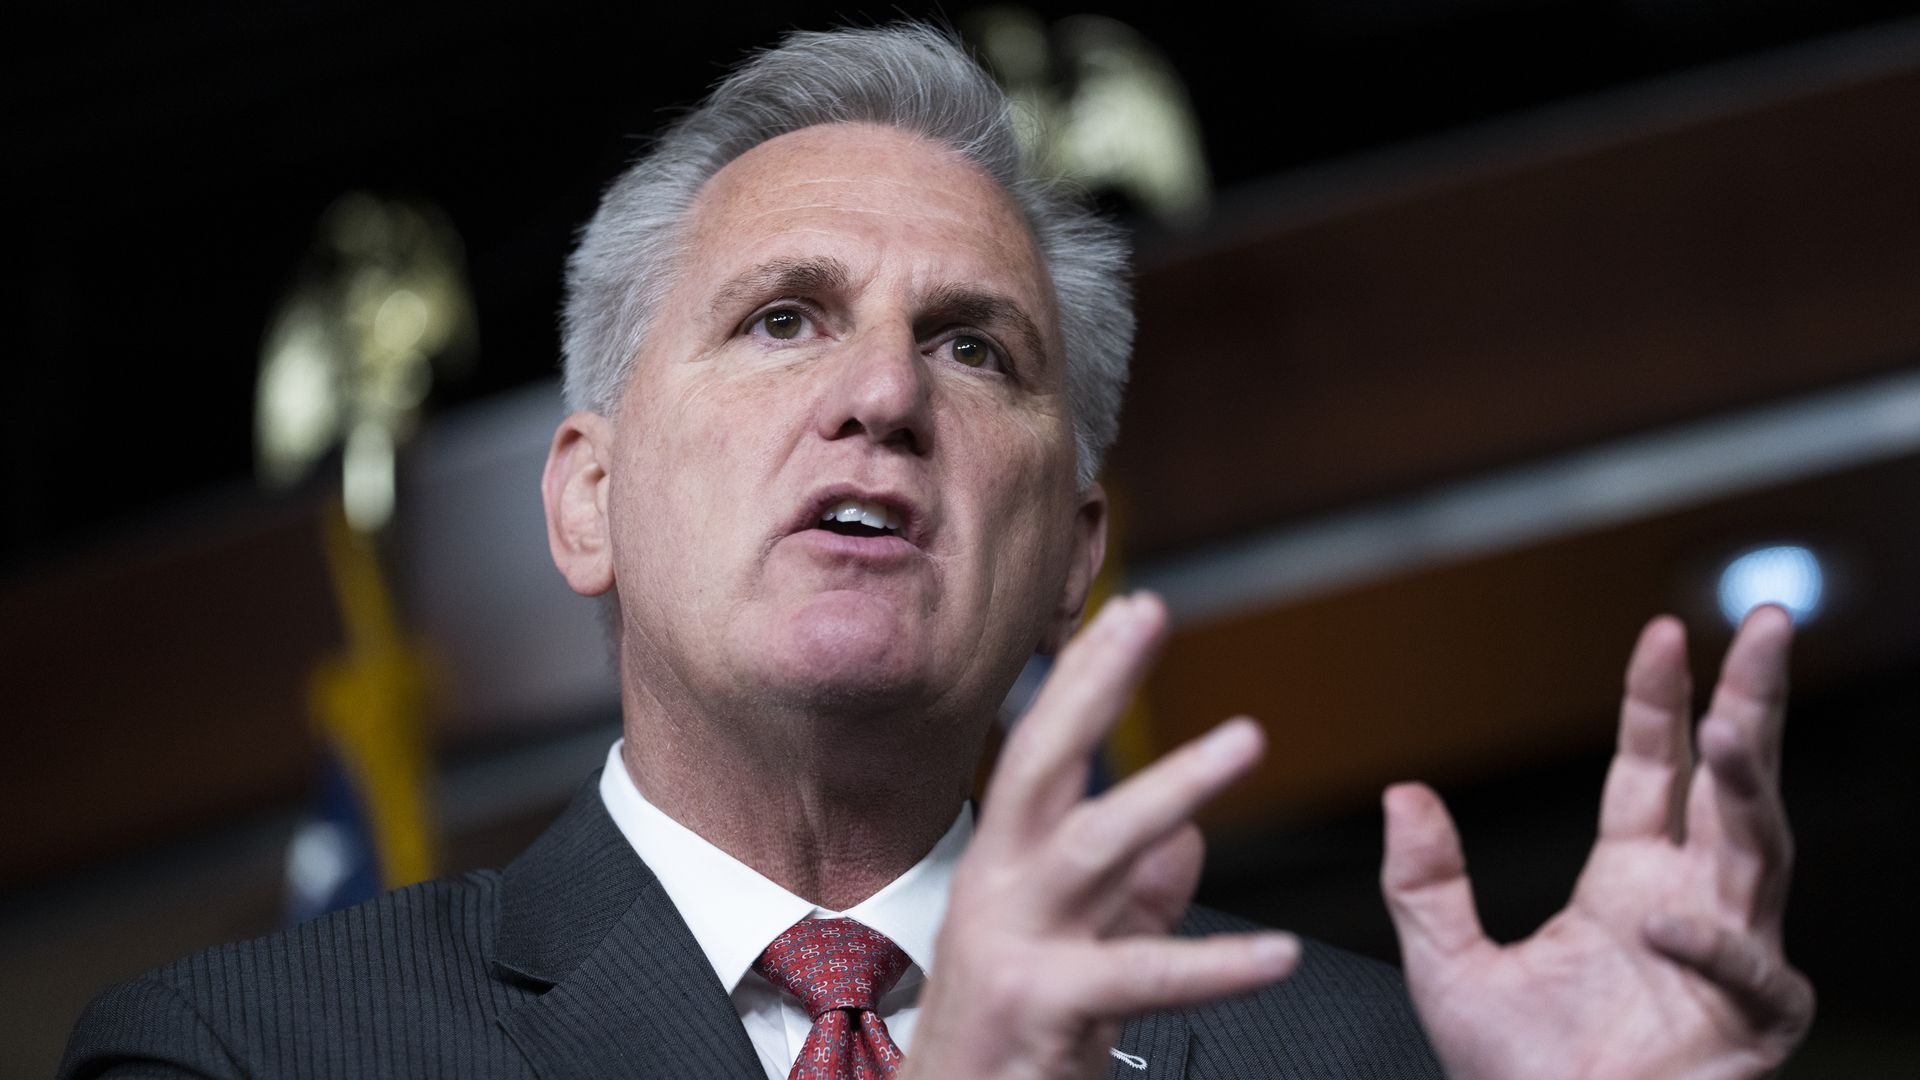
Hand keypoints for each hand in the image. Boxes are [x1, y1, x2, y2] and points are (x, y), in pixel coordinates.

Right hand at [905, 593, 1299, 1079]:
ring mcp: (1016, 946)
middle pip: (1043, 765)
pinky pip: (1139, 976)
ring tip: (1243, 739)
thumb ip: (1134, 900)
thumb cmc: (1010, 1046)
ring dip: (1171, 785)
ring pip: (1094, 846)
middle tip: (1149, 619)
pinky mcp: (1042, 1007)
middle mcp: (1000, 894)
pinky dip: (1215, 966)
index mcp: (1004, 871)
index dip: (1083, 679)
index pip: (1040, 753)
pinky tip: (1278, 956)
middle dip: (1095, 685)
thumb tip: (1190, 841)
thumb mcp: (1074, 954)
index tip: (1128, 613)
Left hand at [1381, 606, 1814, 1078]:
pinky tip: (1670, 927)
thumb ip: (1423, 882)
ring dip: (1750, 786)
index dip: (1657, 702)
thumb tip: (1401, 792)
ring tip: (1736, 723)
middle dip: (1750, 702)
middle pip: (1730, 785)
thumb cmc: (1513, 1076)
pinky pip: (1752, 971)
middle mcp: (1686, 905)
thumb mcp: (1446, 967)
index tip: (1660, 633)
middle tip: (1763, 625)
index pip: (1649, 772)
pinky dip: (1718, 948)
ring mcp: (1728, 959)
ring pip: (1760, 851)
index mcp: (1626, 884)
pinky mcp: (1754, 1025)